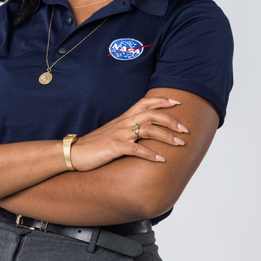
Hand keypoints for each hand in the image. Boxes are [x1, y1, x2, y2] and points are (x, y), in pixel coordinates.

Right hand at [68, 97, 187, 171]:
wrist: (74, 152)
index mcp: (124, 118)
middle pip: (152, 115)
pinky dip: (151, 154)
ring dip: (167, 137)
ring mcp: (119, 135)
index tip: (178, 103)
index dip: (162, 100)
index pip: (146, 102)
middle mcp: (123, 123)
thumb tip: (142, 133)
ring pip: (148, 130)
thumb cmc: (94, 145)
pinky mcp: (115, 148)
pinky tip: (161, 160)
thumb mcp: (113, 133)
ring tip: (180, 144)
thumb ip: (127, 130)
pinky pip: (137, 149)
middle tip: (185, 130)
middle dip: (171, 121)